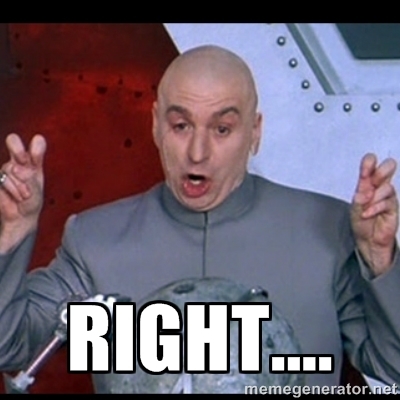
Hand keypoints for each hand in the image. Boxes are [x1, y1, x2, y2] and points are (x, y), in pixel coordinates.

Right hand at [0, 133, 46, 251]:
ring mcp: (6, 168)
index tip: (38, 145)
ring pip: (9, 167)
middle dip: (18, 150)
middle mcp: (19, 162)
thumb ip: (29, 178)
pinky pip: (1, 179)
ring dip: (19, 185)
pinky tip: (14, 197)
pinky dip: (10, 190)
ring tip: (24, 196)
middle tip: (23, 161)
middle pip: (13, 141)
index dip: (36, 146)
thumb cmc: (31, 202)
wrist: (20, 218)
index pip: (36, 145)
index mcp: (34, 162)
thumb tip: (17, 168)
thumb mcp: (36, 191)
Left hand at [350, 153, 398, 275]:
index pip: (371, 163)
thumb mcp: (354, 208)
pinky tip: (367, 214)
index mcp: (367, 182)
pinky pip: (387, 202)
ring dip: (373, 197)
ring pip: (387, 187)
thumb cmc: (360, 221)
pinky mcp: (393, 207)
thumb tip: (362, 193)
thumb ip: (358, 199)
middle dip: (380, 172)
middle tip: (370, 183)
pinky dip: (375, 208)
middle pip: (389, 166)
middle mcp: (379, 186)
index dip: (369, 162)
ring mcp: (388, 196)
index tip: (363, 171)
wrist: (367, 240)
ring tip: (365, 207)